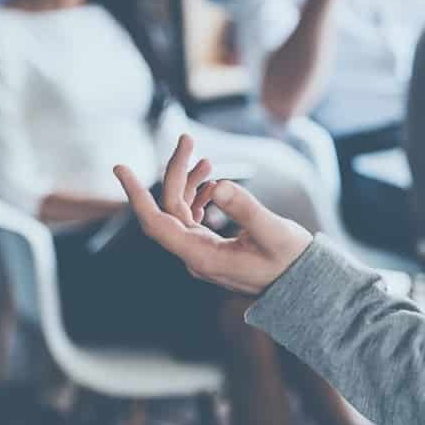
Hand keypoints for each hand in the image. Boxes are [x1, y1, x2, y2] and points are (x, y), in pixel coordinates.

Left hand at [114, 135, 312, 296]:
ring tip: (204, 158)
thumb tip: (218, 185)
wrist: (303, 284)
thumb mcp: (274, 232)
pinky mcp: (213, 248)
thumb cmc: (291, 261)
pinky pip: (193, 220)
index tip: (121, 168)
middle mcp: (196, 256)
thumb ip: (246, 210)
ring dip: (188, 183)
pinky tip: (211, 182)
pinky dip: (198, 196)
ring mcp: (202, 253)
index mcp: (203, 257)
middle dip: (175, 172)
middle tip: (187, 139)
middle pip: (169, 210)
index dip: (137, 195)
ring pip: (181, 212)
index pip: (157, 223)